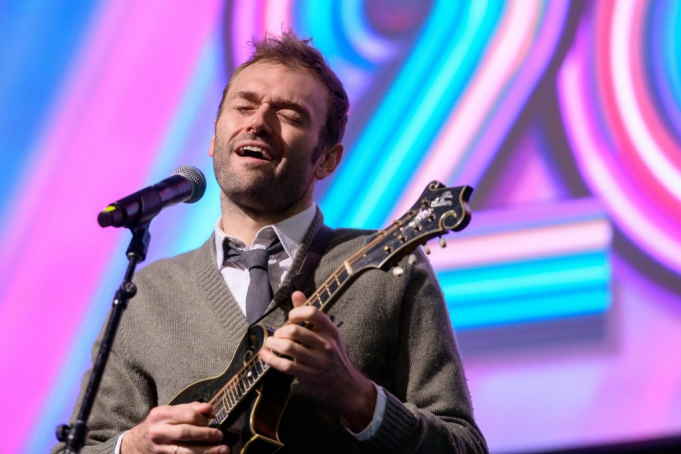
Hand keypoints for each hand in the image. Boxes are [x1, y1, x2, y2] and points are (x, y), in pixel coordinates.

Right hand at [121, 402, 228, 453]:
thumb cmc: (158, 424)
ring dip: (206, 451)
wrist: (135, 443)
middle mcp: (159, 431)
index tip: (212, 420)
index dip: (203, 418)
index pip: (187, 415)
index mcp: (161, 414)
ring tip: (222, 450)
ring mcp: (160, 447)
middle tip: (221, 436)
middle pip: (186, 432)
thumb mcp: (169, 412)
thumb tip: (209, 408)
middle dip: (206, 434)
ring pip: (185, 451)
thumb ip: (189, 408)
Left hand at [260, 291, 376, 431]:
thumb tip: (296, 293)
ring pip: (288, 347)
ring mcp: (318, 361)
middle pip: (295, 330)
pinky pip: (285, 365)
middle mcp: (326, 344)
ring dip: (273, 343)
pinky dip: (271, 359)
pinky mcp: (308, 375)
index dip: (296, 312)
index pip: (312, 313)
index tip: (290, 318)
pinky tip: (265, 355)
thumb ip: (310, 314)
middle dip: (280, 331)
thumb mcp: (327, 333)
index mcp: (331, 330)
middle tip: (277, 335)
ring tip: (269, 343)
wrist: (346, 385)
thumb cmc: (334, 356)